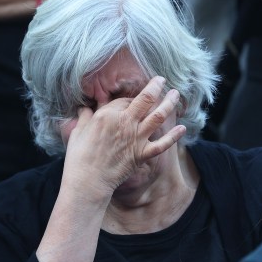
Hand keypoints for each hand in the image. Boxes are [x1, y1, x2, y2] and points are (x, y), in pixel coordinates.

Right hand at [62, 76, 185, 196]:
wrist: (88, 180)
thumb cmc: (79, 156)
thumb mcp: (78, 131)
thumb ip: (85, 117)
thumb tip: (85, 109)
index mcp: (108, 114)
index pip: (125, 100)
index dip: (130, 98)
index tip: (132, 99)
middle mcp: (125, 122)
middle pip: (146, 99)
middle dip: (156, 87)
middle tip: (162, 81)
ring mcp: (136, 138)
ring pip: (158, 116)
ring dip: (169, 104)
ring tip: (176, 94)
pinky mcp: (142, 154)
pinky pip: (162, 144)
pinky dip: (173, 136)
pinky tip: (182, 128)